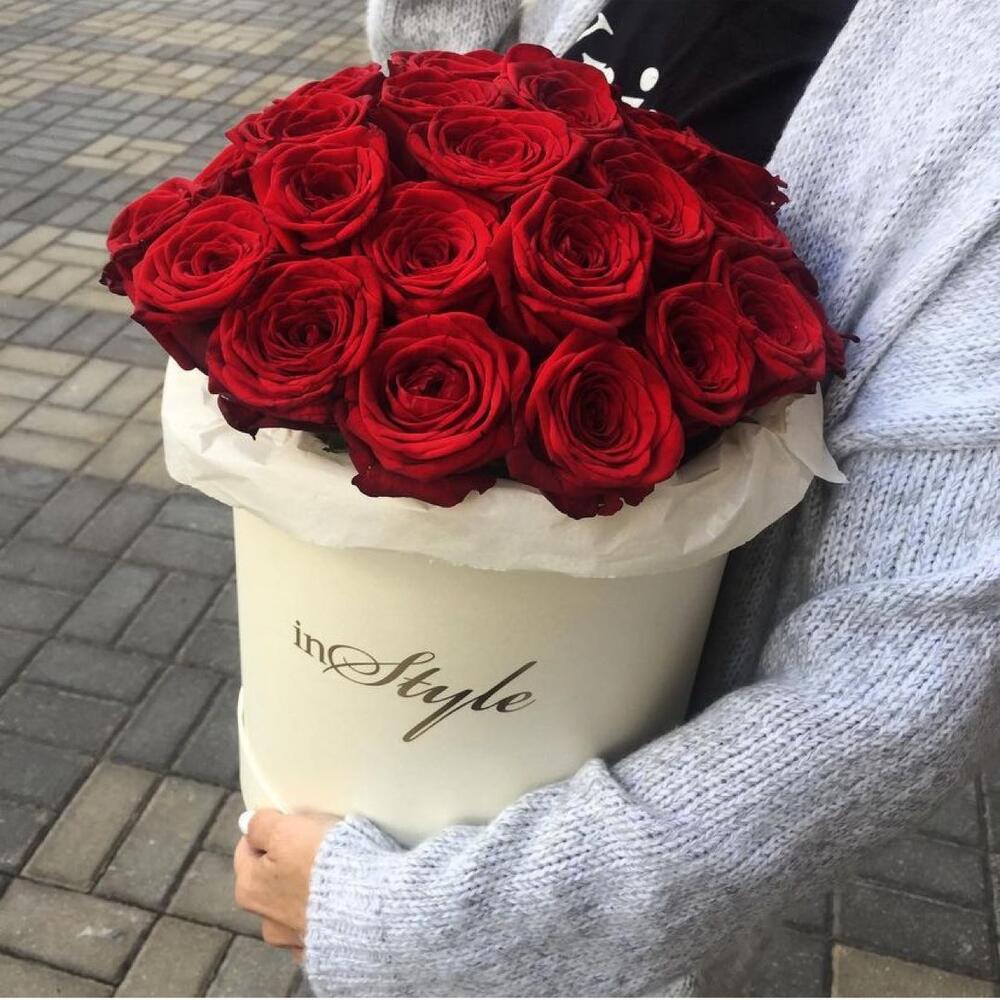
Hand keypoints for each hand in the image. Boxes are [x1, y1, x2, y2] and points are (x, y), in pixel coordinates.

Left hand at [233, 809, 338, 960]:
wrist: (368, 906)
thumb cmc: (325, 866)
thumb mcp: (286, 830)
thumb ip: (261, 825)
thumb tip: (248, 823)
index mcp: (249, 889)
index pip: (248, 849)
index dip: (271, 831)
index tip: (291, 824)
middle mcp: (266, 919)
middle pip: (273, 878)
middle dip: (290, 860)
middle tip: (317, 844)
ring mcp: (295, 938)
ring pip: (297, 902)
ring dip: (311, 888)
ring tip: (337, 870)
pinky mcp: (323, 950)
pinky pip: (322, 922)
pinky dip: (330, 910)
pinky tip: (344, 896)